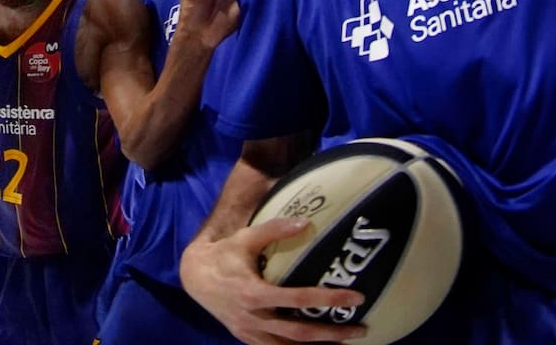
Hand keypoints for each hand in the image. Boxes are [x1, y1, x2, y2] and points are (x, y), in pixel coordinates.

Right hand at [180, 218, 365, 344]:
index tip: (355, 297)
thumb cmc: (223, 255)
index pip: (297, 299)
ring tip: (346, 342)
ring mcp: (250, 333)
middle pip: (299, 332)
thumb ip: (274, 229)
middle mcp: (253, 318)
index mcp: (253, 292)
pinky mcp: (248, 339)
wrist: (194, 278)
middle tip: (361, 329)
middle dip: (333, 333)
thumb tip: (305, 223)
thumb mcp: (244, 238)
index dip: (328, 299)